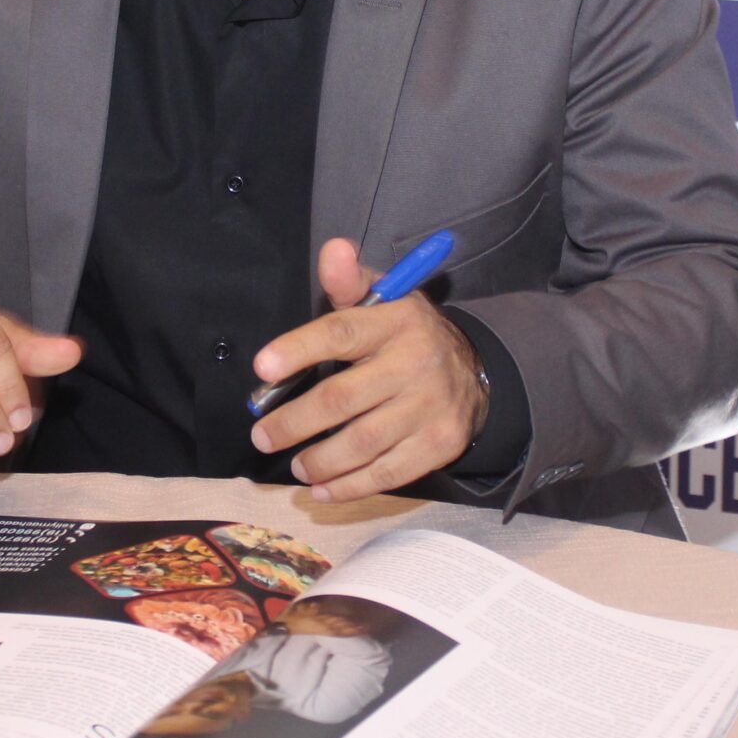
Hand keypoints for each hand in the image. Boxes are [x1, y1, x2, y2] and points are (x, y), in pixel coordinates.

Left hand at [247, 238, 487, 501]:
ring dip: (319, 460)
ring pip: (362, 442)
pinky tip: (323, 488)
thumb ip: (349, 281)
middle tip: (262, 436)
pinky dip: (350, 486)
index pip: (342, 333)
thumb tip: (333, 249)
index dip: (299, 349)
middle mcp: (416, 363)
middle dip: (294, 422)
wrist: (475, 372)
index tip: (262, 368)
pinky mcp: (441, 444)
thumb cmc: (407, 335)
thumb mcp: (385, 298)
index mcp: (397, 321)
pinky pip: (388, 473)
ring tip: (294, 464)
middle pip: (342, 398)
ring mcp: (431, 407)